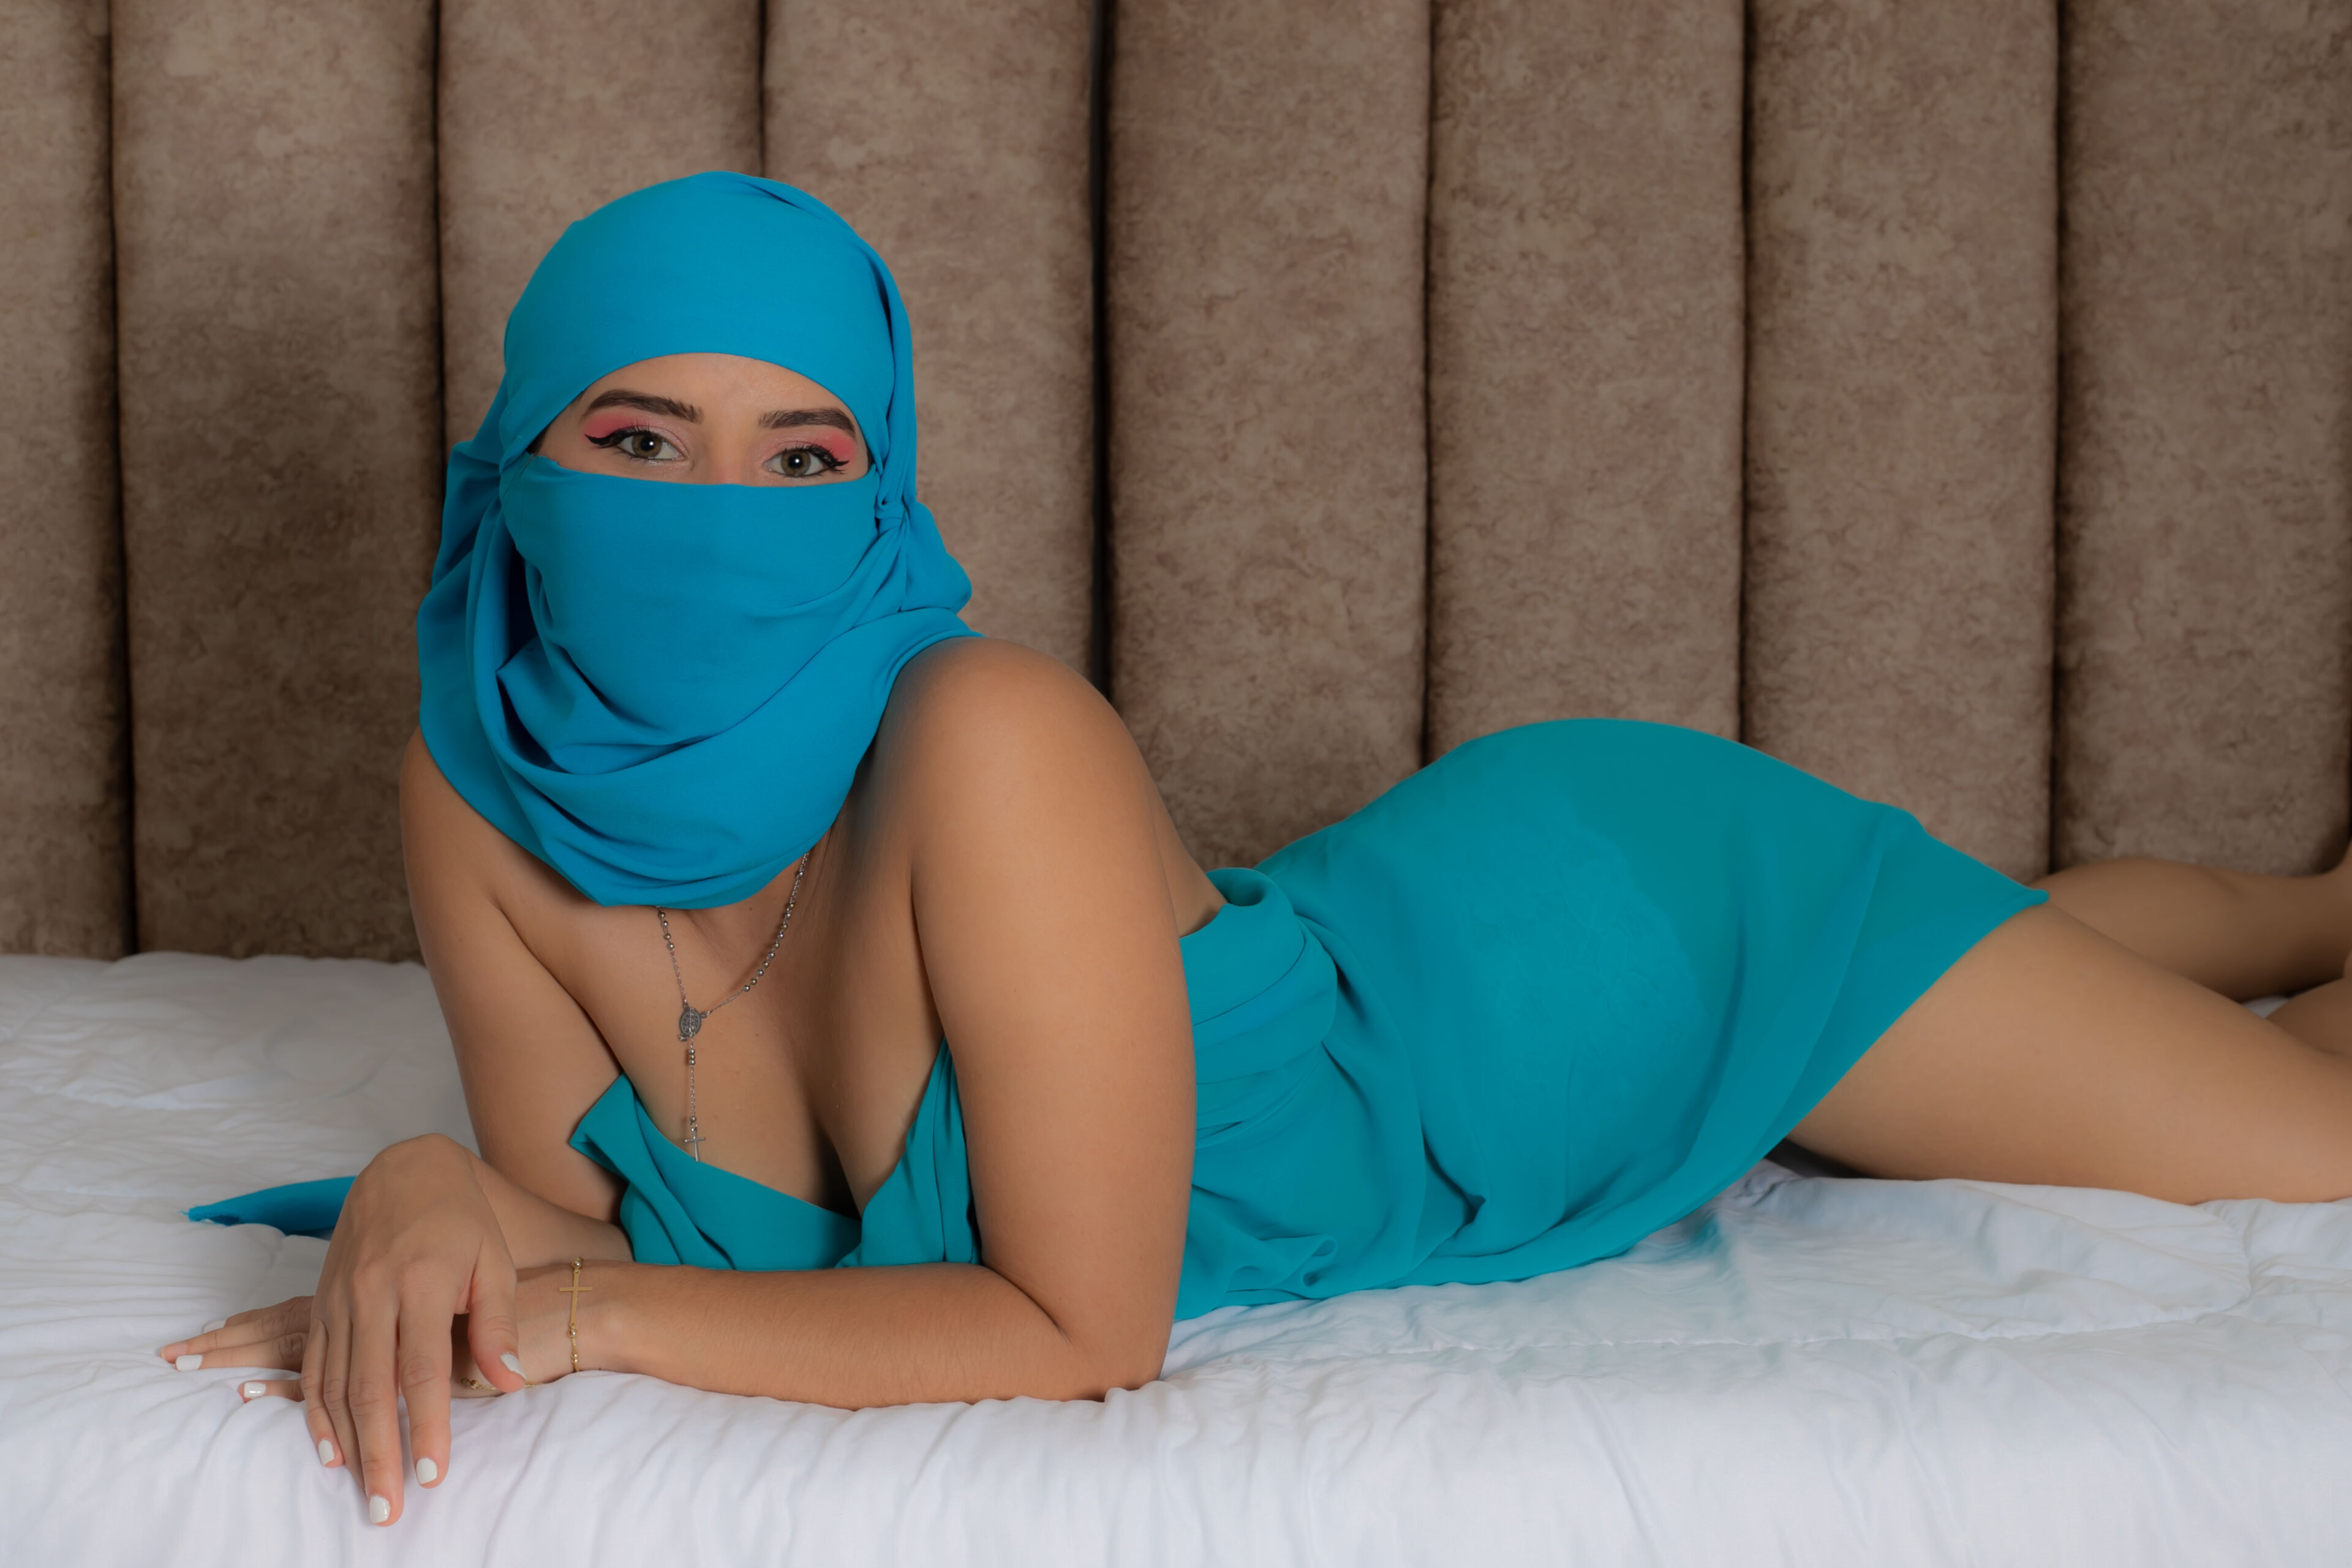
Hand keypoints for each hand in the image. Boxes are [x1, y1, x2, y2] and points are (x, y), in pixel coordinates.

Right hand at [157, 1255, 606, 1523]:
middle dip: (379, 1454)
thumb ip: (497, 1322)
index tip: (433, 1476)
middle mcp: (372, 1294)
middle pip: (371, 1389)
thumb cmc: (461, 1219)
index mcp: (421, 1283)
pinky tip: (329, 1448)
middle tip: (388, 1508)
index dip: (427, 1426)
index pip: (422, 1370)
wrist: (405, 1169)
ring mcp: (340, 1298)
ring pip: (334, 1384)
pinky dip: (314, 1411)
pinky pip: (310, 1365)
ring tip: (364, 1490)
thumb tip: (511, 1381)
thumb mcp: (494, 1260)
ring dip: (346, 1443)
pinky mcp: (321, 1301)